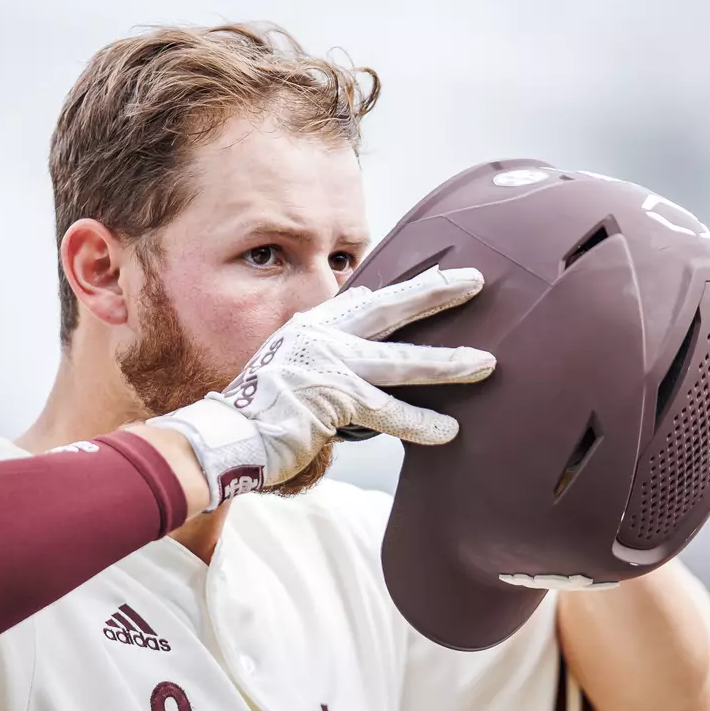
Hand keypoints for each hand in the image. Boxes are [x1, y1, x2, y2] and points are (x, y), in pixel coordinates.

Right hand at [145, 266, 495, 511]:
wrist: (224, 437)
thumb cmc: (259, 413)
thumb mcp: (292, 369)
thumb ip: (327, 353)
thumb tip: (356, 339)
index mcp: (312, 326)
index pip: (369, 299)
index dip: (408, 287)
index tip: (441, 273)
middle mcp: (321, 336)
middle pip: (390, 308)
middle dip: (436, 293)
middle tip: (475, 280)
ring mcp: (328, 365)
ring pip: (401, 360)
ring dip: (447, 362)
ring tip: (485, 364)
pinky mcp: (333, 399)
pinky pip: (388, 412)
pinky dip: (420, 422)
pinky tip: (448, 430)